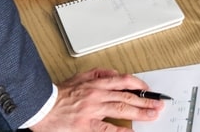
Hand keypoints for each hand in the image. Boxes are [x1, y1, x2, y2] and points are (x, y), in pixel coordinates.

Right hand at [30, 69, 162, 130]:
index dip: (139, 85)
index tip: (149, 90)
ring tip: (152, 116)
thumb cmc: (59, 94)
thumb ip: (98, 73)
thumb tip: (115, 74)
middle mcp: (97, 95)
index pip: (124, 81)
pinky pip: (107, 129)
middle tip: (158, 105)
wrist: (41, 106)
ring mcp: (93, 110)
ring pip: (122, 109)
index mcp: (96, 84)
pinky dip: (121, 130)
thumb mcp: (80, 76)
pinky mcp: (86, 125)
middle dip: (145, 101)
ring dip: (140, 113)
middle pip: (127, 97)